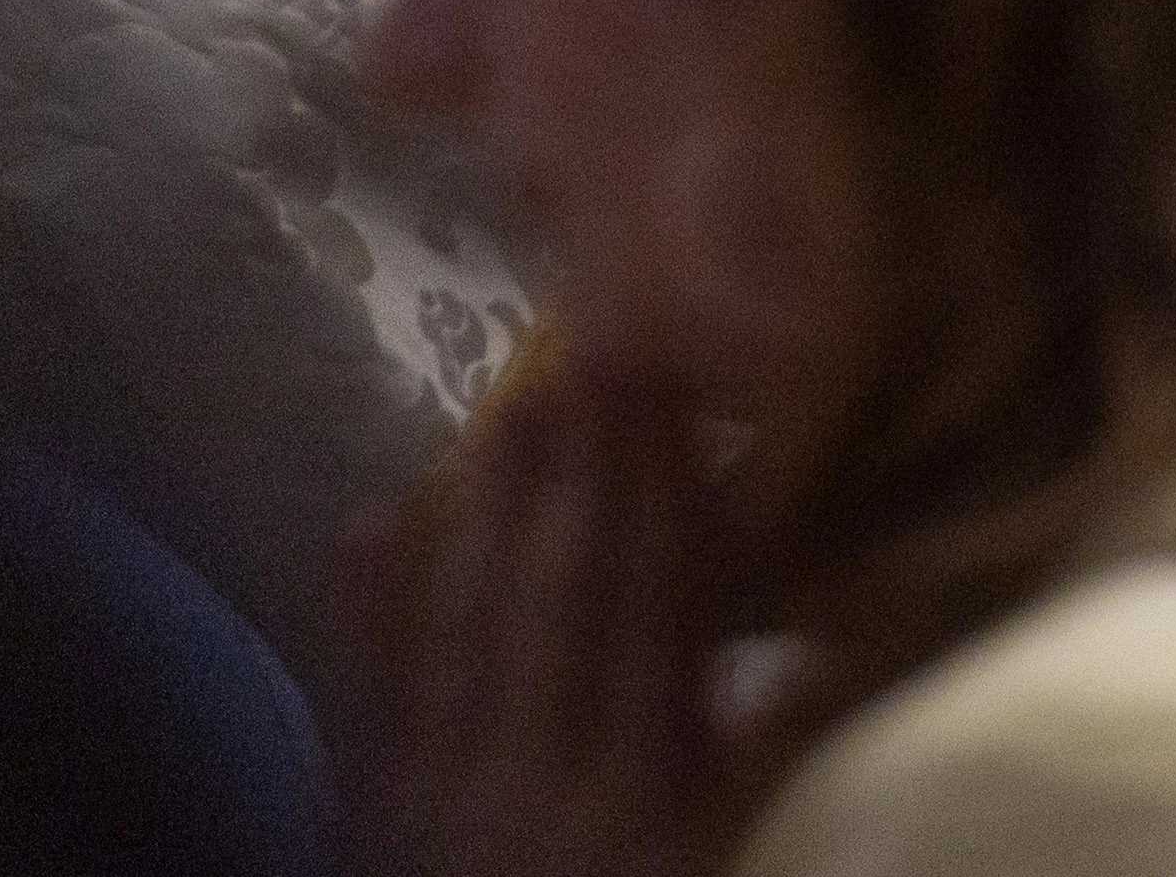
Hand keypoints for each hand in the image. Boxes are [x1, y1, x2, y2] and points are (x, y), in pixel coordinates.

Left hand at [357, 350, 730, 876]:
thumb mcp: (726, 871)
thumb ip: (771, 780)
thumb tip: (813, 662)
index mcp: (644, 811)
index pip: (656, 623)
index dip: (664, 504)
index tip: (676, 396)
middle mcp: (537, 790)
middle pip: (560, 603)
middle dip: (581, 475)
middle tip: (596, 351)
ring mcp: (442, 810)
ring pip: (464, 631)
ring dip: (484, 512)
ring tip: (508, 403)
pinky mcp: (374, 832)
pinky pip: (368, 707)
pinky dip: (363, 617)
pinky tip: (364, 524)